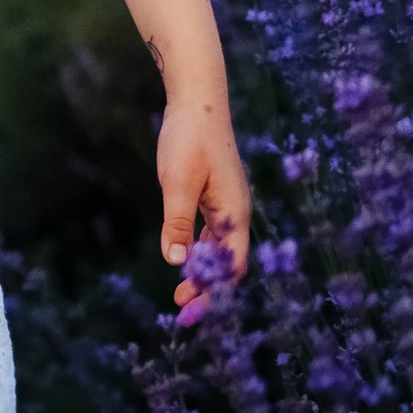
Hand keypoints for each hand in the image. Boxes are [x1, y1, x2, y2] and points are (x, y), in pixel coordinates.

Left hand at [157, 93, 251, 320]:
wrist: (198, 100)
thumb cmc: (189, 139)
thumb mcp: (178, 183)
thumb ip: (177, 223)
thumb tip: (176, 263)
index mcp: (234, 213)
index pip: (230, 267)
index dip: (213, 293)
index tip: (189, 311)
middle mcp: (236, 212)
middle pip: (227, 263)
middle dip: (208, 288)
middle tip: (181, 310)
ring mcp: (228, 202)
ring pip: (220, 248)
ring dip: (203, 271)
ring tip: (181, 293)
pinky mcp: (216, 193)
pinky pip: (212, 232)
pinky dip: (200, 250)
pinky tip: (185, 257)